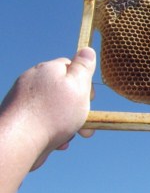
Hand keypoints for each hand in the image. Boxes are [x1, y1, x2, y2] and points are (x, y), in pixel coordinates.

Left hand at [0, 48, 95, 170]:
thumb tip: (87, 50)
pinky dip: (50, 131)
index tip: (90, 100)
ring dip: (65, 123)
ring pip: (52, 108)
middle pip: (62, 89)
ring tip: (68, 137)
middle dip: (76, 108)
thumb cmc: (52, 114)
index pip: (70, 66)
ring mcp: (22, 99)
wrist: (17, 142)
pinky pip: (40, 121)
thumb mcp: (78, 86)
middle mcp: (32, 81)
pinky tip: (56, 143)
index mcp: (47, 69)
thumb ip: (83, 68)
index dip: (84, 83)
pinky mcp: (17, 117)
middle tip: (85, 125)